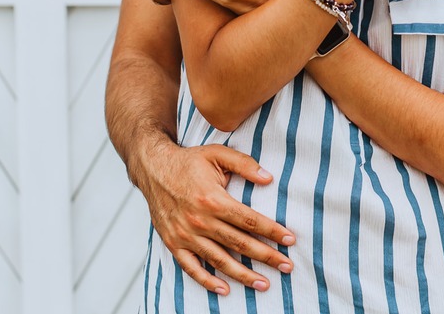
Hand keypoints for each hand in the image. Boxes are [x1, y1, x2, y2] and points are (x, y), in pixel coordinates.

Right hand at [138, 141, 295, 293]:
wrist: (153, 168)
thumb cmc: (188, 161)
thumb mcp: (217, 153)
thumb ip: (244, 164)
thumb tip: (269, 178)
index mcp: (213, 199)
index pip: (250, 220)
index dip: (272, 231)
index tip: (291, 239)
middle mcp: (199, 221)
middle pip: (239, 244)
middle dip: (266, 256)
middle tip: (287, 266)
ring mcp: (185, 235)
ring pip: (219, 260)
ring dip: (243, 274)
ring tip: (264, 284)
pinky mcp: (173, 243)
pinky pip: (191, 267)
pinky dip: (207, 281)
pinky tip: (225, 289)